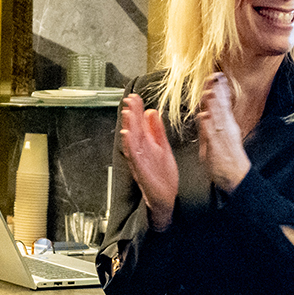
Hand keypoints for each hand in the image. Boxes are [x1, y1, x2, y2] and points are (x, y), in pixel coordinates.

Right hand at [116, 93, 178, 229]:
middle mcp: (141, 151)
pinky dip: (129, 146)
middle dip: (131, 114)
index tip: (135, 97)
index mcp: (148, 144)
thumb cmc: (163, 175)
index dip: (137, 110)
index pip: (141, 123)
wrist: (166, 197)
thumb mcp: (163, 147)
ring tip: (127, 113)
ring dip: (128, 127)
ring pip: (132, 141)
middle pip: (135, 129)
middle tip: (129, 100)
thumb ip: (157, 130)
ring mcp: (140, 160)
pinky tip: (127, 136)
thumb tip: (152, 112)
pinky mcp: (141, 170)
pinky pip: (133, 156)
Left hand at [196, 72, 251, 190]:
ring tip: (212, 86)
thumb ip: (208, 127)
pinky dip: (210, 120)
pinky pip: (212, 130)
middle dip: (217, 89)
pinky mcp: (217, 144)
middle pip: (220, 105)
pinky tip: (206, 111)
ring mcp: (221, 135)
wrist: (236, 177)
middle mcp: (225, 128)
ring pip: (217, 114)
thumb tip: (203, 114)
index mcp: (226, 126)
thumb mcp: (216, 140)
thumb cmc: (227, 162)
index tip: (217, 78)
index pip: (222, 104)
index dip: (219, 91)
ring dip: (214, 100)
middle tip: (215, 75)